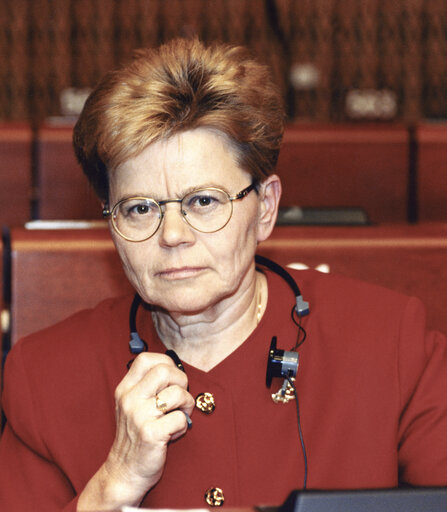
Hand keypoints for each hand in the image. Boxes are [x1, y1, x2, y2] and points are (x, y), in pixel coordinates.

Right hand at [78, 352, 194, 509]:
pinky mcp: (150, 434)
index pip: (145, 359)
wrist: (124, 472)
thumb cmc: (136, 435)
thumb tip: (176, 370)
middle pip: (164, 370)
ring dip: (187, 405)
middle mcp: (129, 399)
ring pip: (177, 393)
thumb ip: (148, 386)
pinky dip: (184, 425)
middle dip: (181, 381)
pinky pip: (180, 418)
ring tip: (180, 416)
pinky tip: (174, 433)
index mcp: (125, 389)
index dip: (165, 362)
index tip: (172, 378)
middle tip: (180, 397)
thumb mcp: (133, 405)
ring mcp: (138, 417)